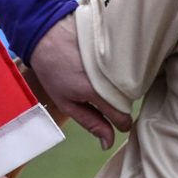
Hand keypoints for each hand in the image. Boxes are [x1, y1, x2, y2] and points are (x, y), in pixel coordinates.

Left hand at [28, 14, 131, 150]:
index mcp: (96, 92)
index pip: (122, 116)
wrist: (47, 34)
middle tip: (104, 99)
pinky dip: (123, 70)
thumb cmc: (53, 71)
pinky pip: (128, 64)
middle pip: (128, 100)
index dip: (121, 124)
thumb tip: (108, 143)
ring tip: (105, 83)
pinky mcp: (118, 45)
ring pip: (130, 82)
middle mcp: (110, 76)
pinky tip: (110, 68)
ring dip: (123, 87)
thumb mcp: (66, 103)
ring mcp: (116, 58)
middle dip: (120, 104)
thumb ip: (90, 123)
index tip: (118, 123)